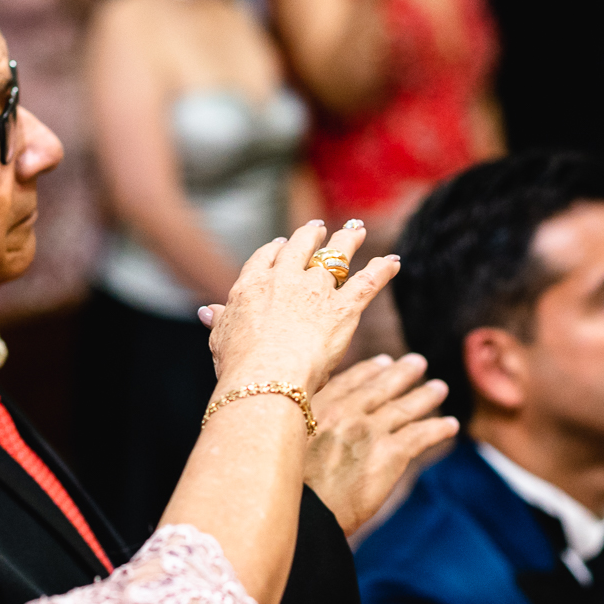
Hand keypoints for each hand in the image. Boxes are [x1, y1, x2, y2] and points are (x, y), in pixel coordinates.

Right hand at [199, 220, 397, 393]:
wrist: (267, 375)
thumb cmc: (239, 364)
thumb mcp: (220, 338)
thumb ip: (220, 319)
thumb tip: (209, 310)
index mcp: (252, 285)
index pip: (265, 258)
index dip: (275, 249)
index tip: (281, 244)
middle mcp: (285, 279)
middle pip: (301, 247)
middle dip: (312, 235)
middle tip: (319, 228)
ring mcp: (315, 290)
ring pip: (336, 256)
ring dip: (348, 240)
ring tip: (356, 229)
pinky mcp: (343, 308)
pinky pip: (367, 282)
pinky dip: (382, 269)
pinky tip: (393, 261)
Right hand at [305, 353, 459, 535]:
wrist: (301, 515)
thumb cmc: (287, 489)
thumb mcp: (284, 445)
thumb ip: (302, 428)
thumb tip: (309, 427)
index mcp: (314, 408)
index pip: (348, 381)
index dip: (369, 370)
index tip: (382, 362)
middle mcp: (343, 412)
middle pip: (379, 387)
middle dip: (401, 373)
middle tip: (418, 362)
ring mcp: (368, 430)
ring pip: (404, 407)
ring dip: (425, 396)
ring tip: (440, 388)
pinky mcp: (389, 453)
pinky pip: (420, 435)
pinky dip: (438, 429)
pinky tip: (451, 425)